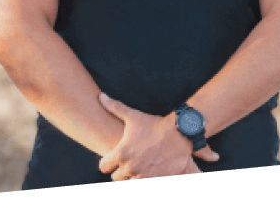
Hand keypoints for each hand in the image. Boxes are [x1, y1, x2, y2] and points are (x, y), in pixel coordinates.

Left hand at [98, 93, 218, 180]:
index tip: (113, 156)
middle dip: (120, 170)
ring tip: (139, 165)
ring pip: (130, 182)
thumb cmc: (153, 123)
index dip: (107, 161)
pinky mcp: (155, 179)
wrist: (178, 133)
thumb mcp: (133, 115)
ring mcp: (143, 176)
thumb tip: (101, 96)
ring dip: (133, 176)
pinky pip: (144, 183)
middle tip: (128, 160)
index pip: (103, 167)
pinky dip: (145, 177)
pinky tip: (150, 169)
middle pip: (116, 178)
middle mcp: (130, 168)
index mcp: (121, 153)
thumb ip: (114, 107)